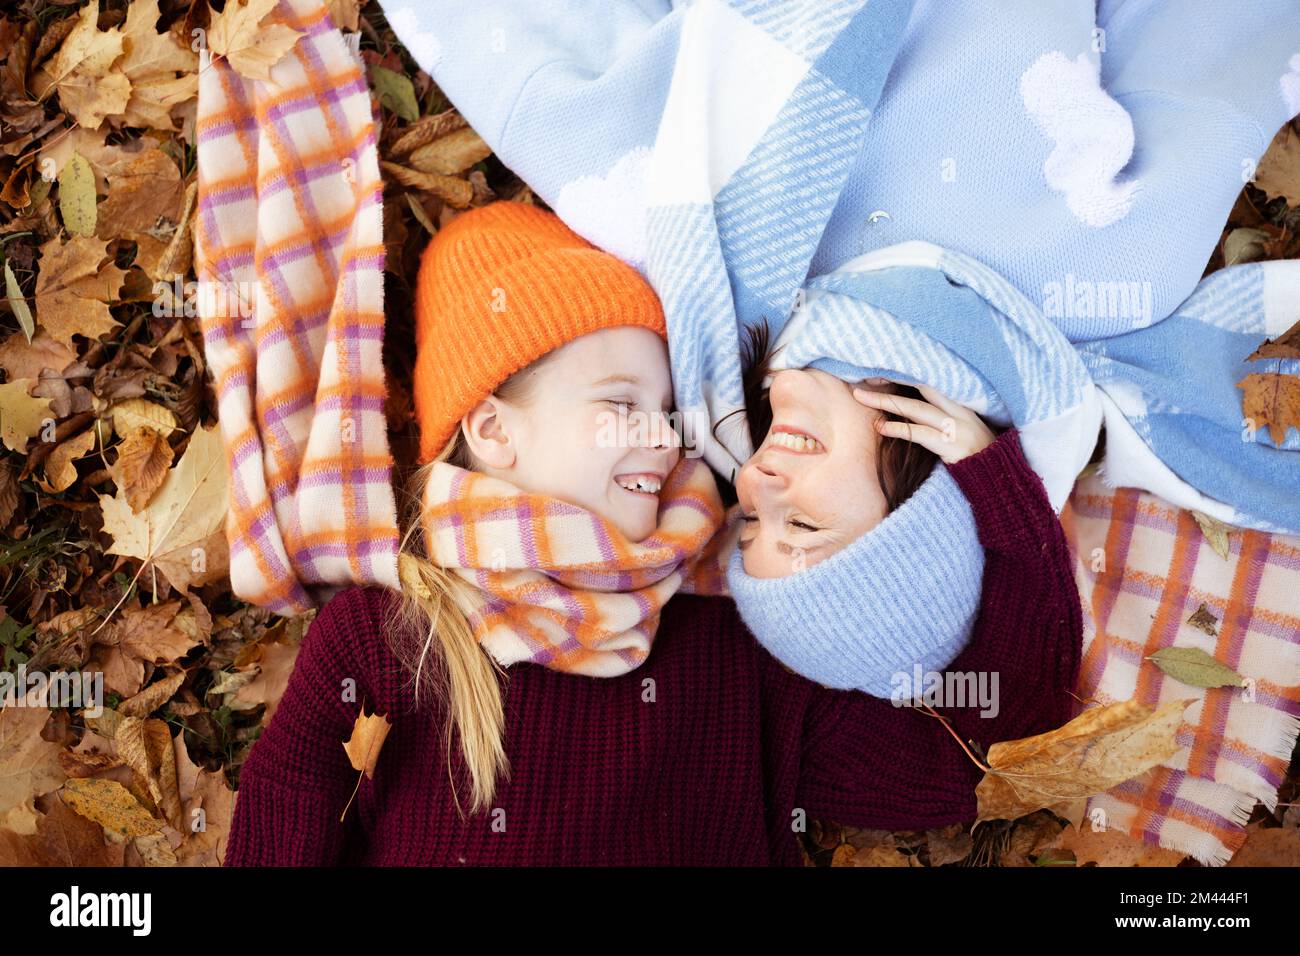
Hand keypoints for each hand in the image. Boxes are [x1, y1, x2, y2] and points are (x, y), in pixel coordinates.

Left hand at [852, 381, 994, 464]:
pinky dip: (899, 429)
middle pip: (921, 389)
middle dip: (892, 381)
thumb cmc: (981, 459)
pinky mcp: (953, 447)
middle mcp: (961, 413)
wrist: (1003, 480)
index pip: (930, 384)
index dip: (905, 376)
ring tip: (861, 397)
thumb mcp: (966, 433)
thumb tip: (912, 414)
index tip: (879, 374)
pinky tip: (881, 428)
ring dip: (886, 402)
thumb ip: (944, 421)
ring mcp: (958, 429)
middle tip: (863, 379)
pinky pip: (921, 434)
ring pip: (916, 409)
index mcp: (963, 406)